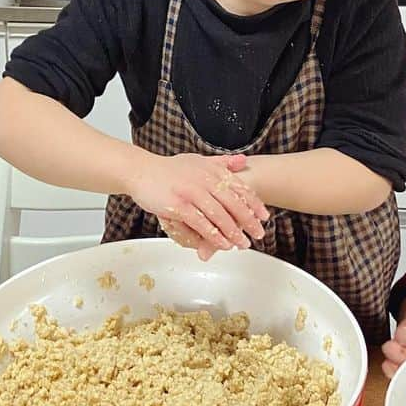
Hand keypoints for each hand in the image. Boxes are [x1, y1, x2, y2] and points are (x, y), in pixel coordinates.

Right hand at [131, 153, 264, 254]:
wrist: (141, 171)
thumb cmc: (168, 169)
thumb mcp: (197, 160)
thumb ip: (221, 163)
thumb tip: (243, 161)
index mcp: (210, 169)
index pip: (238, 187)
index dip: (253, 203)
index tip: (264, 216)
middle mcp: (204, 180)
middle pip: (233, 203)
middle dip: (248, 220)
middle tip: (258, 234)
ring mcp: (191, 193)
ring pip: (219, 216)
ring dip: (233, 232)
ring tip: (243, 244)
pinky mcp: (179, 206)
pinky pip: (201, 224)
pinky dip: (214, 236)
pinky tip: (222, 244)